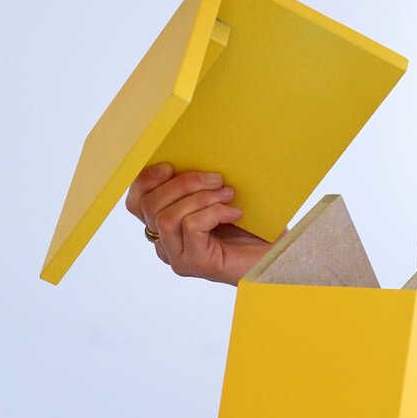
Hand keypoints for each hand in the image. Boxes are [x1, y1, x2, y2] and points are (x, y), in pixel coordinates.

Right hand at [125, 164, 271, 284]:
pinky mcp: (194, 264)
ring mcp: (178, 256)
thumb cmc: (253, 227)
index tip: (171, 165)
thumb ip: (199, 184)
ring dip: (199, 197)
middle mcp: (166, 244)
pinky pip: (190, 226)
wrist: (279, 257)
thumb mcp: (220, 197)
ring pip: (166, 217)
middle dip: (183, 183)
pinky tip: (235, 214)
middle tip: (217, 179)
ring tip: (228, 194)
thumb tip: (192, 153)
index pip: (136, 202)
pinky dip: (214, 212)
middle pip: (149, 205)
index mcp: (166, 226)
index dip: (146, 180)